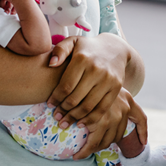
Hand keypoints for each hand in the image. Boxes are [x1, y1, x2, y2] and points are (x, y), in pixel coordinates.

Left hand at [46, 34, 146, 157]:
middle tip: (56, 116)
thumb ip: (60, 50)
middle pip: (76, 98)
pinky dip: (90, 119)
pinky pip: (102, 108)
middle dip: (63, 110)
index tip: (49, 104)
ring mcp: (108, 80)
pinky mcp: (116, 88)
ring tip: (65, 122)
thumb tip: (51, 64)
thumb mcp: (73, 42)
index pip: (66, 85)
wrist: (115, 49)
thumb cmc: (88, 48)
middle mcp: (96, 70)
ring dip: (74, 117)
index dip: (56, 98)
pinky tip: (81, 123)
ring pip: (88, 106)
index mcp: (82, 59)